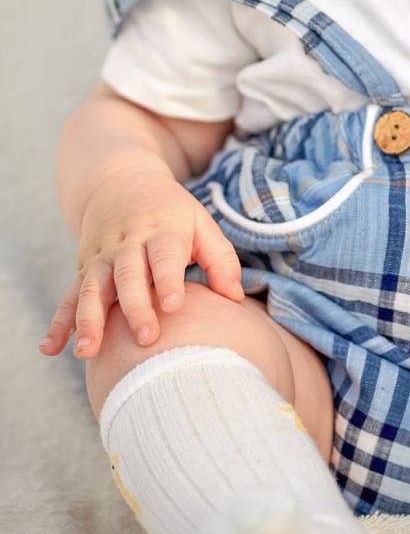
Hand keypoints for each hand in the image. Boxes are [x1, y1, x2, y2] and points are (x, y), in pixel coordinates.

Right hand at [39, 171, 243, 358]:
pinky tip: (50, 348)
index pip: (165, 256)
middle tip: (145, 337)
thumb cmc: (170, 212)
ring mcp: (101, 258)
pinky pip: (68, 297)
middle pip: (129, 277)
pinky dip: (59, 323)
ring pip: (92, 289)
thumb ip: (221, 259)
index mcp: (162, 231)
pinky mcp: (83, 270)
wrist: (119, 181)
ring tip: (87, 351)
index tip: (174, 306)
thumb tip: (235, 299)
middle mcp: (127, 244)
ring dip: (88, 320)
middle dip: (135, 307)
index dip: (168, 280)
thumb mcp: (200, 222)